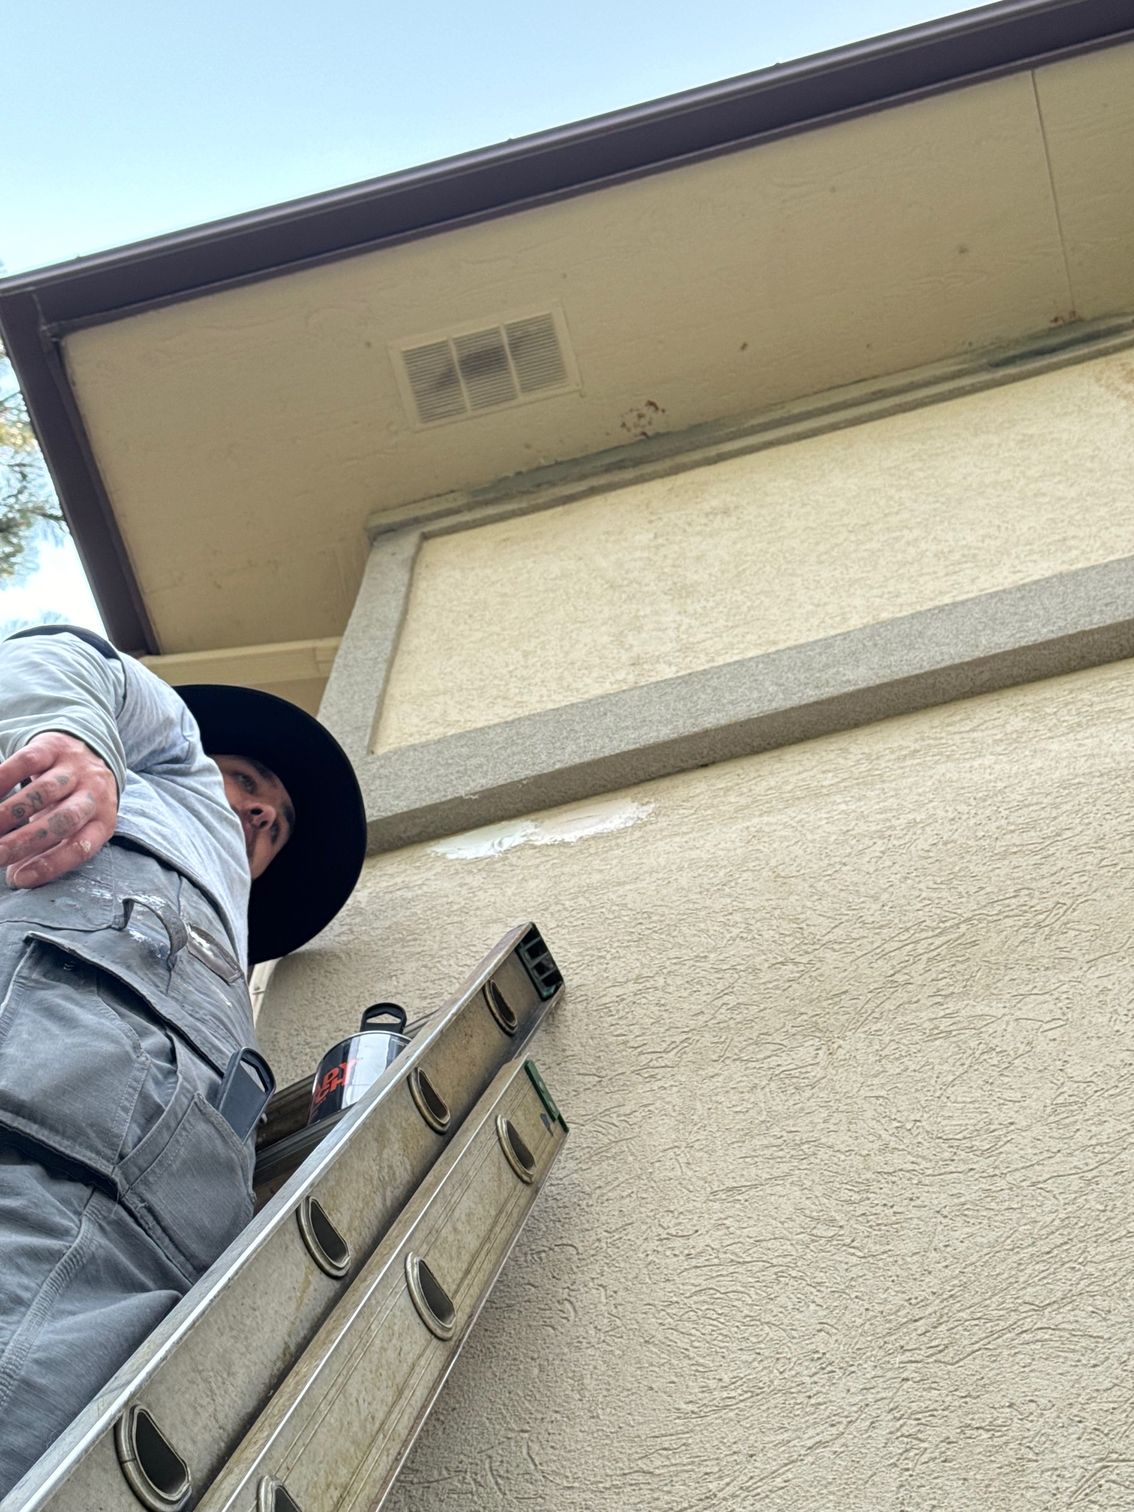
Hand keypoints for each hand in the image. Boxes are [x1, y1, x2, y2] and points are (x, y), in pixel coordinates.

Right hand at [0, 731, 118, 887]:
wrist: (90, 749)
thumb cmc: (74, 801)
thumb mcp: (72, 828)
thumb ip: (48, 850)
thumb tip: (17, 877)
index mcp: (103, 822)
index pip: (81, 847)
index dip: (51, 865)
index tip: (18, 879)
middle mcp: (95, 794)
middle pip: (64, 820)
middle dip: (26, 841)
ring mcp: (76, 768)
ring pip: (44, 792)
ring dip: (9, 813)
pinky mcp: (54, 747)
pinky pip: (28, 761)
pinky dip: (4, 778)